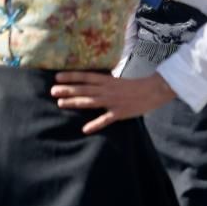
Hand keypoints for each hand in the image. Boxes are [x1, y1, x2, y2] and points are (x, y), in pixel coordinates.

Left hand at [51, 71, 176, 133]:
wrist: (153, 91)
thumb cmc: (134, 86)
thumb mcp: (117, 81)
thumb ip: (103, 83)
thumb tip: (89, 83)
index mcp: (108, 80)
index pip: (86, 76)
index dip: (72, 76)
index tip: (57, 77)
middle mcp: (108, 89)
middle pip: (85, 89)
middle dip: (68, 89)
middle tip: (52, 91)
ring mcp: (113, 101)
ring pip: (91, 101)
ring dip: (76, 102)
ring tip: (61, 104)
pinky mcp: (120, 112)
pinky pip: (106, 120)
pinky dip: (96, 124)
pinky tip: (85, 129)